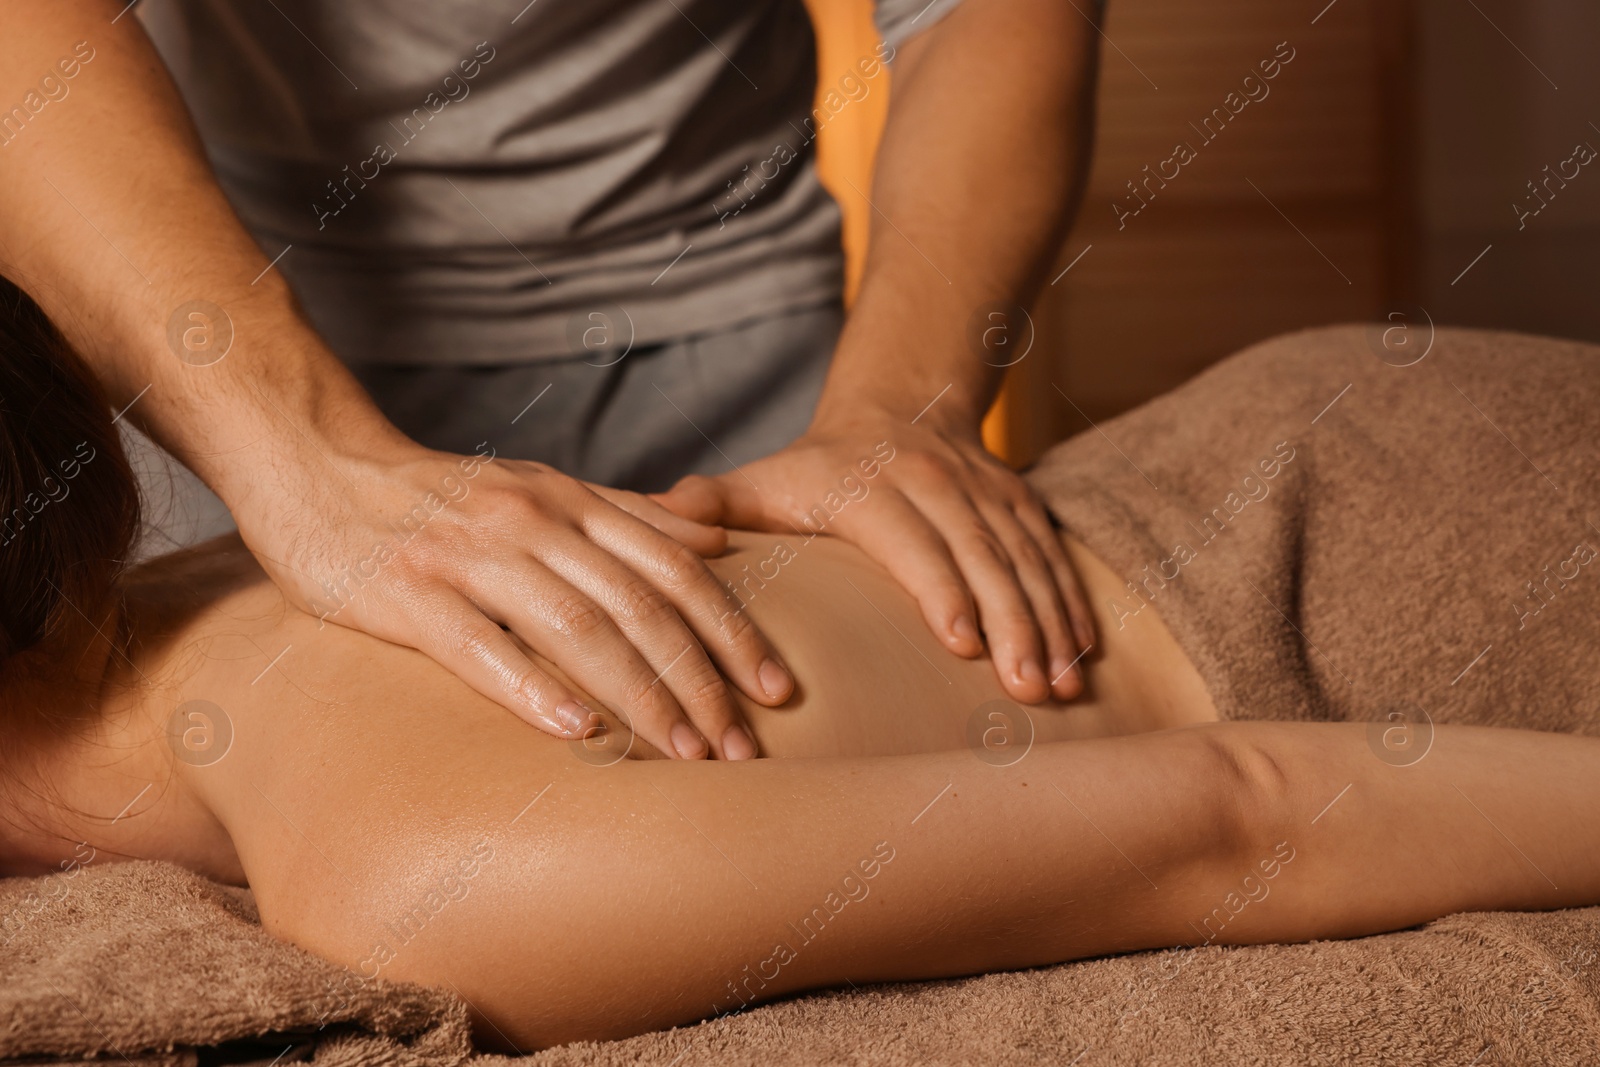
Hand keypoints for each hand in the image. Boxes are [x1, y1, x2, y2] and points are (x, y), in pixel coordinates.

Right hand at [230, 438, 792, 759]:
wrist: (316, 465)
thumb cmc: (438, 492)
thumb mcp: (542, 486)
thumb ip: (628, 514)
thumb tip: (717, 544)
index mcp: (570, 500)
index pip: (675, 569)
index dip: (733, 629)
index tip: (777, 689)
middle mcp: (533, 522)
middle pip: (640, 605)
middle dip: (701, 680)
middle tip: (743, 746)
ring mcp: (470, 556)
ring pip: (577, 627)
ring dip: (640, 695)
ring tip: (684, 754)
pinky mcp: (408, 593)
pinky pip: (481, 645)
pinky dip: (533, 688)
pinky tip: (577, 732)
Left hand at [654, 405, 1094, 702]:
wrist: (896, 407)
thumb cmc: (814, 470)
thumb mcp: (760, 479)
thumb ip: (709, 506)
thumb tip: (656, 524)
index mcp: (873, 485)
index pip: (914, 537)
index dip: (940, 587)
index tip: (960, 644)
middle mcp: (938, 483)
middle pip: (982, 553)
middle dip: (1011, 621)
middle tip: (1028, 688)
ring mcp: (987, 492)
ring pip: (1025, 557)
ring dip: (1049, 620)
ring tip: (1062, 684)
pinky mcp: (1020, 503)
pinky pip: (1052, 553)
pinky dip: (1071, 601)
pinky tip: (1084, 653)